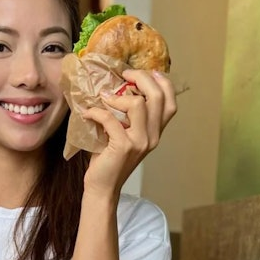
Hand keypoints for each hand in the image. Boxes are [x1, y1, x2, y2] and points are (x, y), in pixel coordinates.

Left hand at [81, 69, 176, 196]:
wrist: (102, 187)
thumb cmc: (109, 160)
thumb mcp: (124, 135)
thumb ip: (128, 116)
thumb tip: (116, 88)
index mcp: (156, 132)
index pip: (171, 102)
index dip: (162, 82)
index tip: (147, 72)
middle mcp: (153, 136)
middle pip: (157, 96)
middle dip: (141, 78)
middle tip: (124, 75)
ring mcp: (140, 141)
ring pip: (138, 104)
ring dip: (117, 96)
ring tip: (104, 97)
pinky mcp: (123, 146)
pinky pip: (110, 118)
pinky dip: (96, 111)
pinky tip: (88, 113)